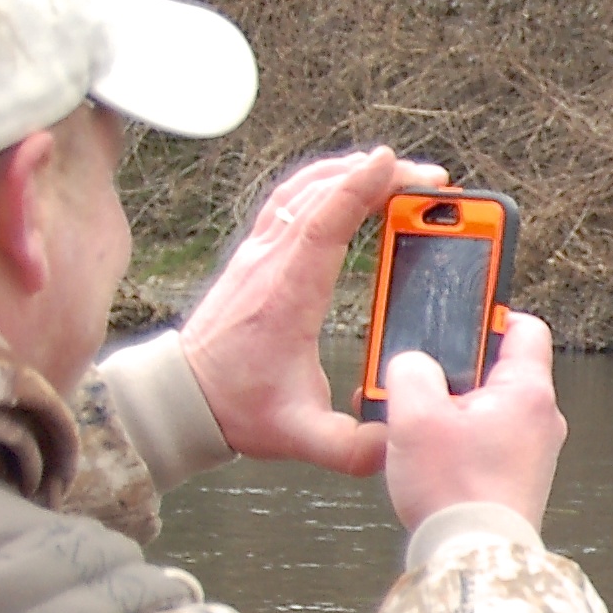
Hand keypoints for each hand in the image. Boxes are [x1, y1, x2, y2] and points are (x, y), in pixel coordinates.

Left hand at [177, 148, 450, 475]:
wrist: (183, 396)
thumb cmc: (240, 410)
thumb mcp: (302, 438)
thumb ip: (355, 447)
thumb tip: (402, 441)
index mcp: (287, 297)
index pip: (323, 225)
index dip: (360, 189)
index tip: (395, 165)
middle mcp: (270, 264)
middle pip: (320, 195)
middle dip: (376, 176)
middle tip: (430, 180)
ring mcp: (260, 253)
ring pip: (303, 190)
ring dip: (350, 172)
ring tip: (398, 173)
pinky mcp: (258, 254)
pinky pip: (292, 201)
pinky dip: (326, 183)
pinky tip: (352, 185)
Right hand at [382, 312, 565, 531]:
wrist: (473, 556)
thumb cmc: (454, 490)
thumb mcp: (414, 414)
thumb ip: (411, 370)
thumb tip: (414, 364)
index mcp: (528, 392)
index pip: (526, 328)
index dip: (490, 317)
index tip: (457, 323)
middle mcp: (543, 419)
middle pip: (499, 370)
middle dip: (455, 372)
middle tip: (419, 385)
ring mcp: (535, 451)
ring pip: (489, 409)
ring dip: (452, 411)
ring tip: (417, 428)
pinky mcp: (520, 477)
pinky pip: (490, 441)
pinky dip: (461, 441)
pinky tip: (431, 457)